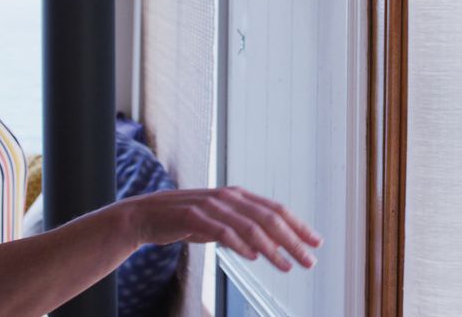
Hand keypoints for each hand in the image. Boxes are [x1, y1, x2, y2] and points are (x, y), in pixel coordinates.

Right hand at [126, 186, 322, 271]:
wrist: (145, 216)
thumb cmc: (185, 220)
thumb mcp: (219, 221)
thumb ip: (241, 227)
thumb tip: (265, 246)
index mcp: (239, 196)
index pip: (276, 210)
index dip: (299, 226)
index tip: (316, 243)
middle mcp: (229, 197)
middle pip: (269, 219)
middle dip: (293, 241)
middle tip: (309, 261)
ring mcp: (211, 206)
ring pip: (250, 227)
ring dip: (272, 248)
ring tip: (287, 266)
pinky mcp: (193, 218)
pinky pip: (222, 232)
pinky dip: (240, 244)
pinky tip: (253, 257)